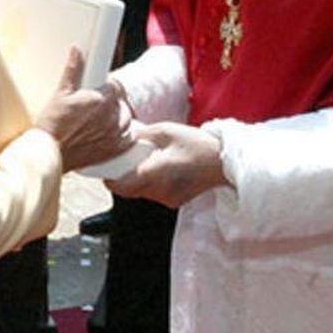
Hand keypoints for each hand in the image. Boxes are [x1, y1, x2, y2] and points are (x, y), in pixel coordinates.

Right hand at [35, 48, 132, 171]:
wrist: (49, 153)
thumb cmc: (52, 125)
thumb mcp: (60, 94)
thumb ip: (73, 71)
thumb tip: (77, 51)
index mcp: (100, 99)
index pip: (116, 86)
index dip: (108, 86)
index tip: (100, 89)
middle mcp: (110, 116)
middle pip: (122, 102)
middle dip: (112, 101)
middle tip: (96, 105)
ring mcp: (113, 134)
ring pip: (127, 119)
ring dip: (118, 116)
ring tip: (102, 119)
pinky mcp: (113, 150)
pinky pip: (129, 138)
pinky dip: (124, 135)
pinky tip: (111, 133)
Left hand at [105, 121, 226, 206]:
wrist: (224, 162)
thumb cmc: (197, 145)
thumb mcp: (166, 131)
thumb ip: (141, 135)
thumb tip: (124, 136)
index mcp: (154, 173)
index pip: (120, 186)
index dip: (110, 179)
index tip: (108, 168)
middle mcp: (159, 191)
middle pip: (128, 191)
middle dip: (123, 178)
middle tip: (127, 161)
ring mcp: (167, 199)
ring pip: (141, 193)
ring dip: (138, 180)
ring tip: (149, 162)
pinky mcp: (175, 202)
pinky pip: (154, 195)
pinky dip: (152, 184)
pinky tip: (162, 169)